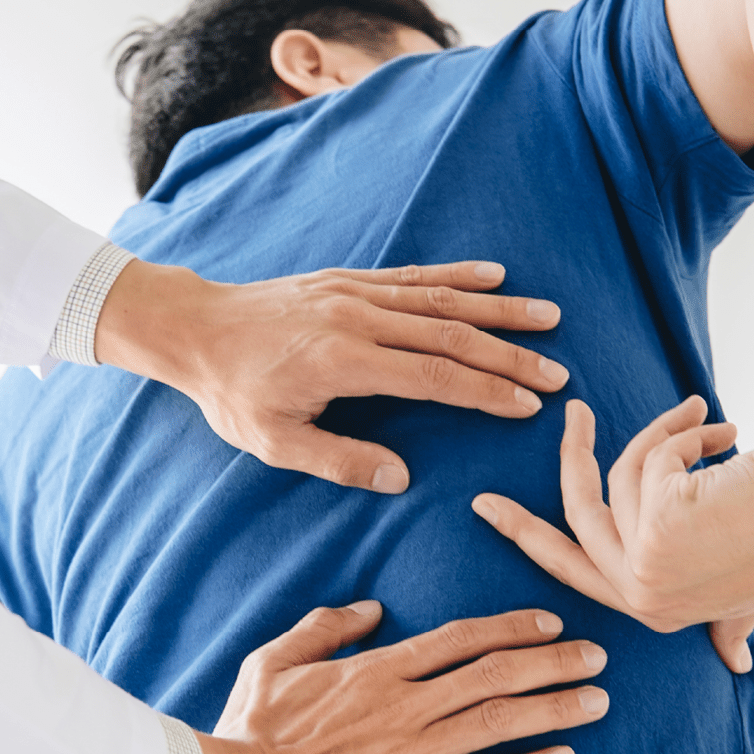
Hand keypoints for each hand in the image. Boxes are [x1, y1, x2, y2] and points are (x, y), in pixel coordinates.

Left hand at [95, 259, 568, 493]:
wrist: (194, 328)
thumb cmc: (232, 391)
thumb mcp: (272, 441)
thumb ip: (338, 460)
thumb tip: (400, 477)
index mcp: (342, 361)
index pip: (431, 377)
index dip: (484, 392)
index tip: (528, 406)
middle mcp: (356, 319)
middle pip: (449, 334)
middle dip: (508, 355)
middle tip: (559, 374)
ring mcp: (354, 293)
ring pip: (440, 299)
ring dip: (498, 310)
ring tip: (549, 319)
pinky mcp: (348, 280)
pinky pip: (413, 275)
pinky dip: (457, 275)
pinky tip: (495, 275)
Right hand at [168, 602, 607, 753]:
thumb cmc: (250, 730)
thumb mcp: (273, 661)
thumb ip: (323, 628)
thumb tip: (368, 609)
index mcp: (376, 670)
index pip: (459, 639)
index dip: (511, 628)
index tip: (551, 623)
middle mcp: (406, 705)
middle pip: (496, 673)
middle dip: (554, 662)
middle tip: (599, 656)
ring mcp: (413, 753)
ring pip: (500, 720)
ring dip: (555, 708)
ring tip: (598, 700)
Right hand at [470, 397, 753, 672]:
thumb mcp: (753, 592)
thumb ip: (731, 623)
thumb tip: (737, 666)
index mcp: (657, 611)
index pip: (574, 569)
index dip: (532, 535)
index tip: (492, 509)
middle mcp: (644, 596)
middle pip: (572, 521)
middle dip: (564, 463)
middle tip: (570, 414)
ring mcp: (645, 566)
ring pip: (620, 474)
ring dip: (667, 435)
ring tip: (710, 416)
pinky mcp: (653, 528)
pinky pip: (648, 459)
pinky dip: (687, 434)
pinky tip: (728, 432)